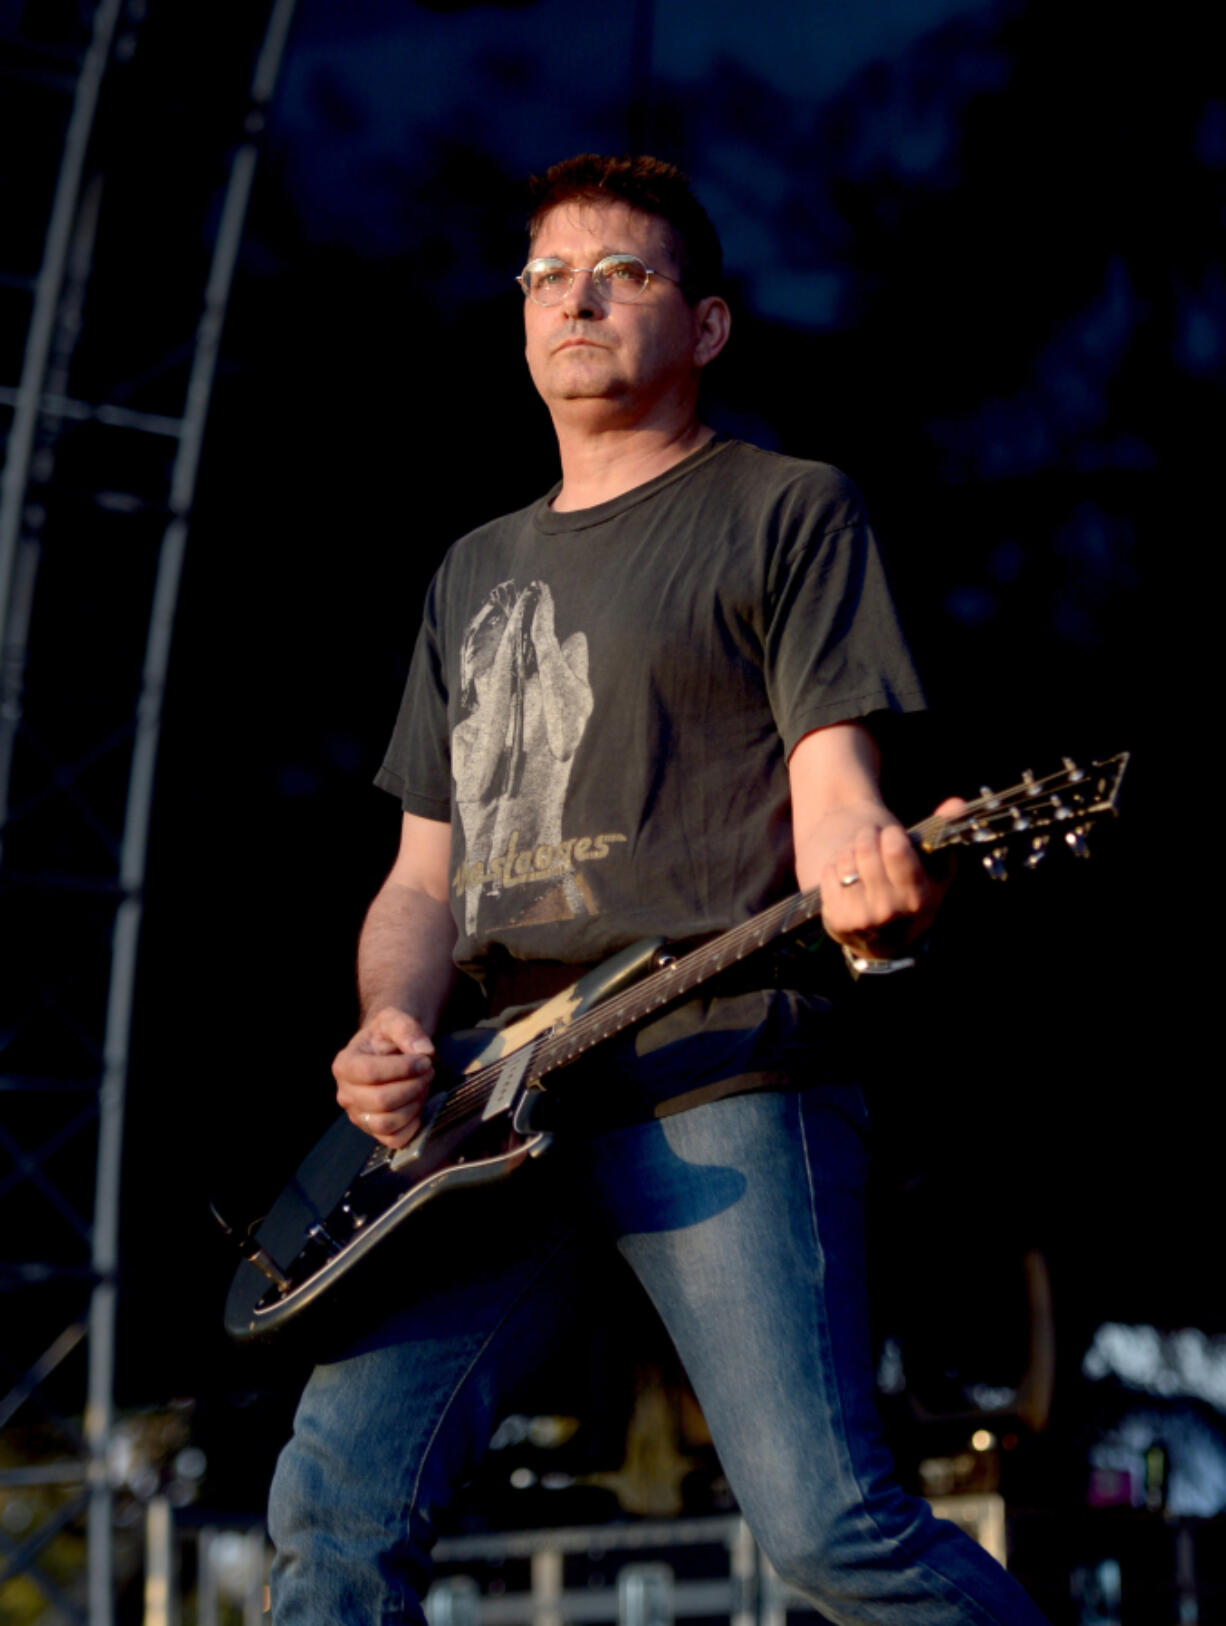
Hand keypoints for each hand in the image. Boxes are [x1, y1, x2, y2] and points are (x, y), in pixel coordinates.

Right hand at [332, 1007, 435, 1148]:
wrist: (387, 1050)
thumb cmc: (387, 1036)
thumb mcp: (393, 1019)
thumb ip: (407, 1028)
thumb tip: (423, 1050)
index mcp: (344, 1065)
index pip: (369, 1072)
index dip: (402, 1068)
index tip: (424, 1060)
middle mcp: (346, 1093)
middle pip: (380, 1100)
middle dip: (412, 1086)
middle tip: (427, 1072)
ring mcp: (358, 1115)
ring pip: (387, 1122)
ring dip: (414, 1104)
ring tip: (421, 1086)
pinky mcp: (374, 1130)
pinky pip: (394, 1140)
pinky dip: (412, 1125)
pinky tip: (417, 1105)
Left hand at [820, 797, 964, 961]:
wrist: (886, 940)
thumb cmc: (911, 893)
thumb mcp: (934, 869)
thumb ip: (944, 833)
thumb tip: (957, 803)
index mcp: (919, 898)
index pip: (895, 849)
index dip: (890, 834)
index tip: (890, 835)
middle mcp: (891, 911)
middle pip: (866, 849)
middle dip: (867, 837)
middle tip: (870, 840)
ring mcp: (863, 919)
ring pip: (845, 860)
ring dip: (850, 853)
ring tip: (859, 861)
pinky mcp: (837, 920)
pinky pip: (828, 874)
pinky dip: (834, 869)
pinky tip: (846, 878)